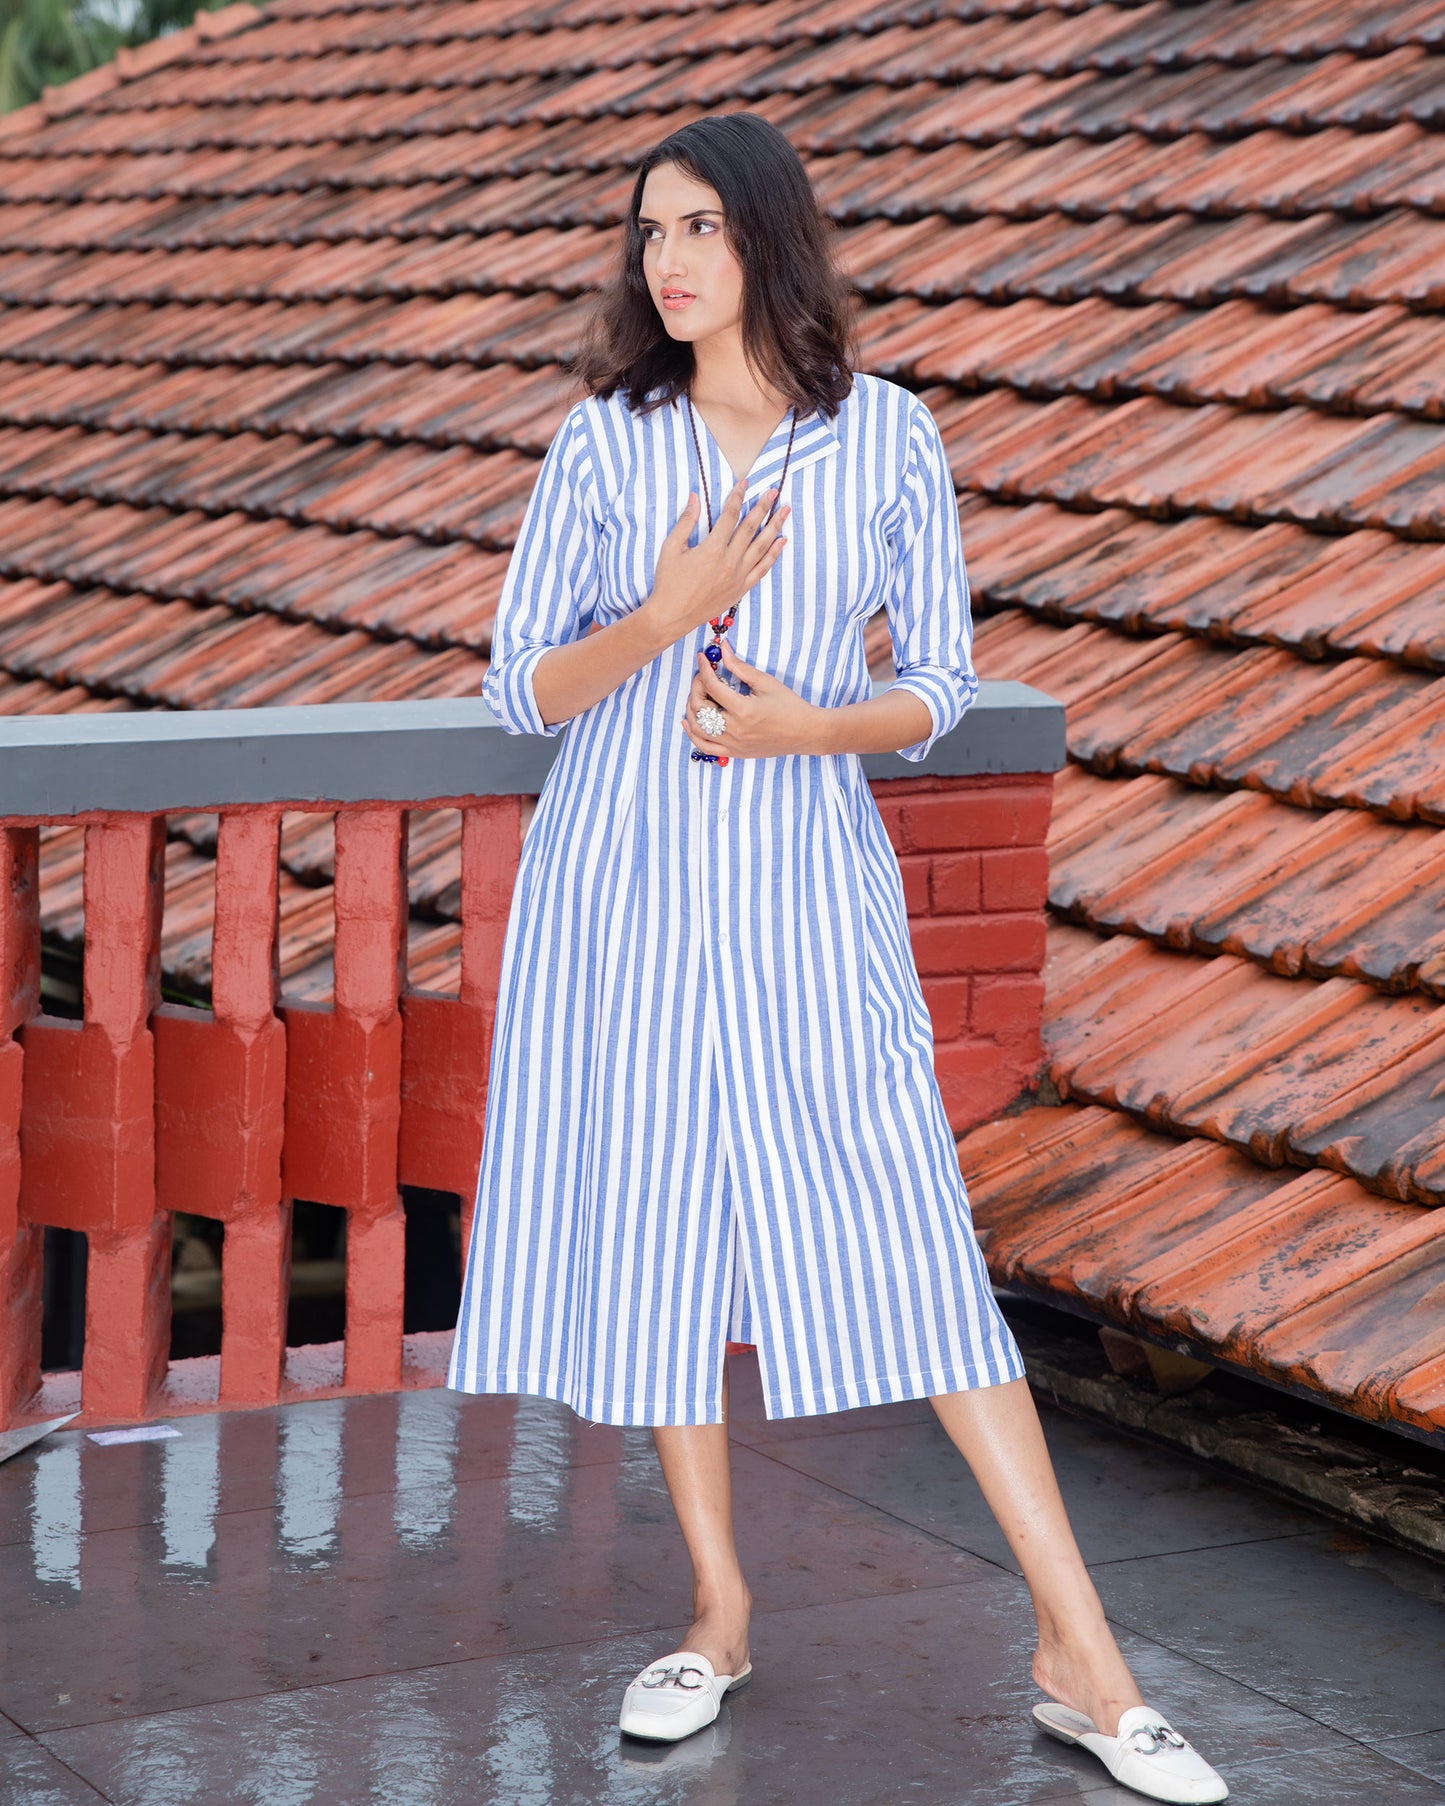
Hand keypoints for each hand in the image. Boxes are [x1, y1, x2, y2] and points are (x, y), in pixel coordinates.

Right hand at [644, 479, 789, 642]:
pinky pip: (762, 568)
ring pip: (762, 546)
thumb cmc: (668, 583)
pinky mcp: (741, 589)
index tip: (745, 483)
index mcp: (712, 549)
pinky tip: (781, 541)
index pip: (730, 516)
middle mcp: (729, 561)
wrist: (672, 616)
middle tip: (774, 491)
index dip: (738, 497)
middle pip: (751, 528)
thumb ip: (686, 521)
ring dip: (775, 527)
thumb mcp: (671, 548)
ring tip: (785, 511)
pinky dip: (773, 554)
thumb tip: (695, 497)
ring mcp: (738, 576)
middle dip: (763, 507)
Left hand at [681, 639, 827, 759]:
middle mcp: (734, 729)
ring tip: (696, 695)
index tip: (702, 658)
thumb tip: (723, 649)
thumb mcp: (765, 682)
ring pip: (698, 728)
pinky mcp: (734, 752)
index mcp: (743, 710)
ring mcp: (732, 744)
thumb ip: (740, 667)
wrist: (804, 733)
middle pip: (700, 707)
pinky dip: (693, 734)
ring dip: (691, 709)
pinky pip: (705, 747)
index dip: (703, 669)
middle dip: (696, 687)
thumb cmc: (789, 706)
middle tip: (702, 676)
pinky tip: (689, 722)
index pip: (712, 686)